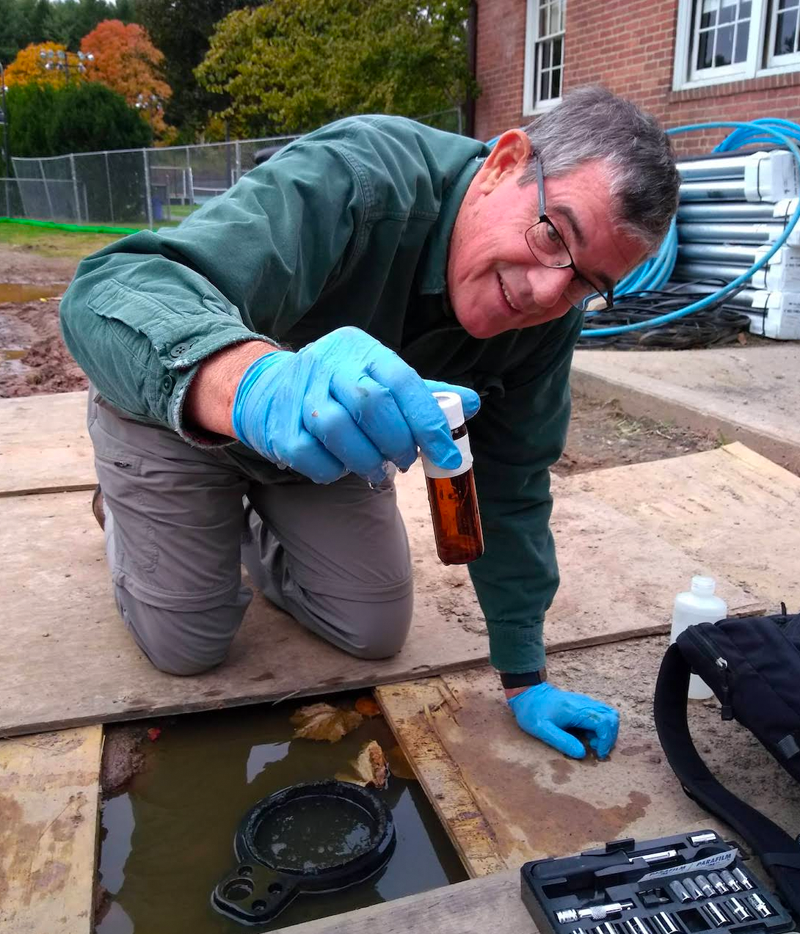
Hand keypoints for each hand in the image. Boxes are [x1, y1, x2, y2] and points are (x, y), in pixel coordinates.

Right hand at [231, 326, 479, 483]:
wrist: (268, 389)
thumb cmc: (340, 388)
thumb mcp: (381, 378)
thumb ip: (424, 394)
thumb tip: (473, 403)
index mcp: (361, 349)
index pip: (403, 381)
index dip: (429, 422)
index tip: (447, 455)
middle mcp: (328, 364)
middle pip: (371, 403)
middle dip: (397, 441)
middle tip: (405, 461)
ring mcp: (299, 393)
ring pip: (337, 429)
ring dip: (366, 459)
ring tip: (376, 469)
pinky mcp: (279, 426)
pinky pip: (312, 456)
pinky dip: (334, 470)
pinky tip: (341, 466)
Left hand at [508, 682, 618, 758]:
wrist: (528, 693)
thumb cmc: (532, 712)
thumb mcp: (542, 730)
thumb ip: (562, 741)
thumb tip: (582, 753)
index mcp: (576, 710)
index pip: (605, 722)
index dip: (606, 740)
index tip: (598, 753)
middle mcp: (585, 703)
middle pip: (612, 717)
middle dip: (609, 737)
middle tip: (596, 749)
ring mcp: (585, 702)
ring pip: (609, 715)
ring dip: (607, 732)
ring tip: (592, 743)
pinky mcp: (584, 704)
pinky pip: (602, 714)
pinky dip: (602, 727)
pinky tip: (588, 735)